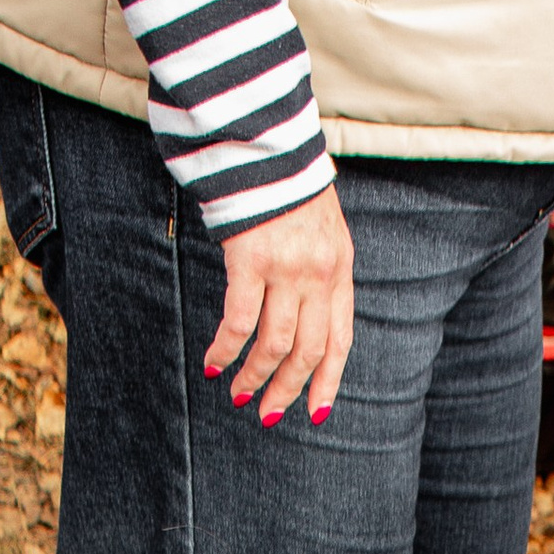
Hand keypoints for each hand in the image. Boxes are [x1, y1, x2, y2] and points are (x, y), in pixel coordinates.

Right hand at [206, 185, 356, 425]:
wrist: (266, 140)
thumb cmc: (287, 184)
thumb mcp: (322, 229)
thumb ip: (319, 271)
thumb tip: (305, 313)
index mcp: (339, 269)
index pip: (340, 340)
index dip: (328, 381)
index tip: (316, 412)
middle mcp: (318, 274)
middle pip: (308, 351)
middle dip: (287, 389)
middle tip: (268, 412)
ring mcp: (287, 269)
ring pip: (275, 345)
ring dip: (254, 376)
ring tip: (237, 392)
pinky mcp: (251, 260)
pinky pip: (239, 322)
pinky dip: (225, 348)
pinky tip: (213, 361)